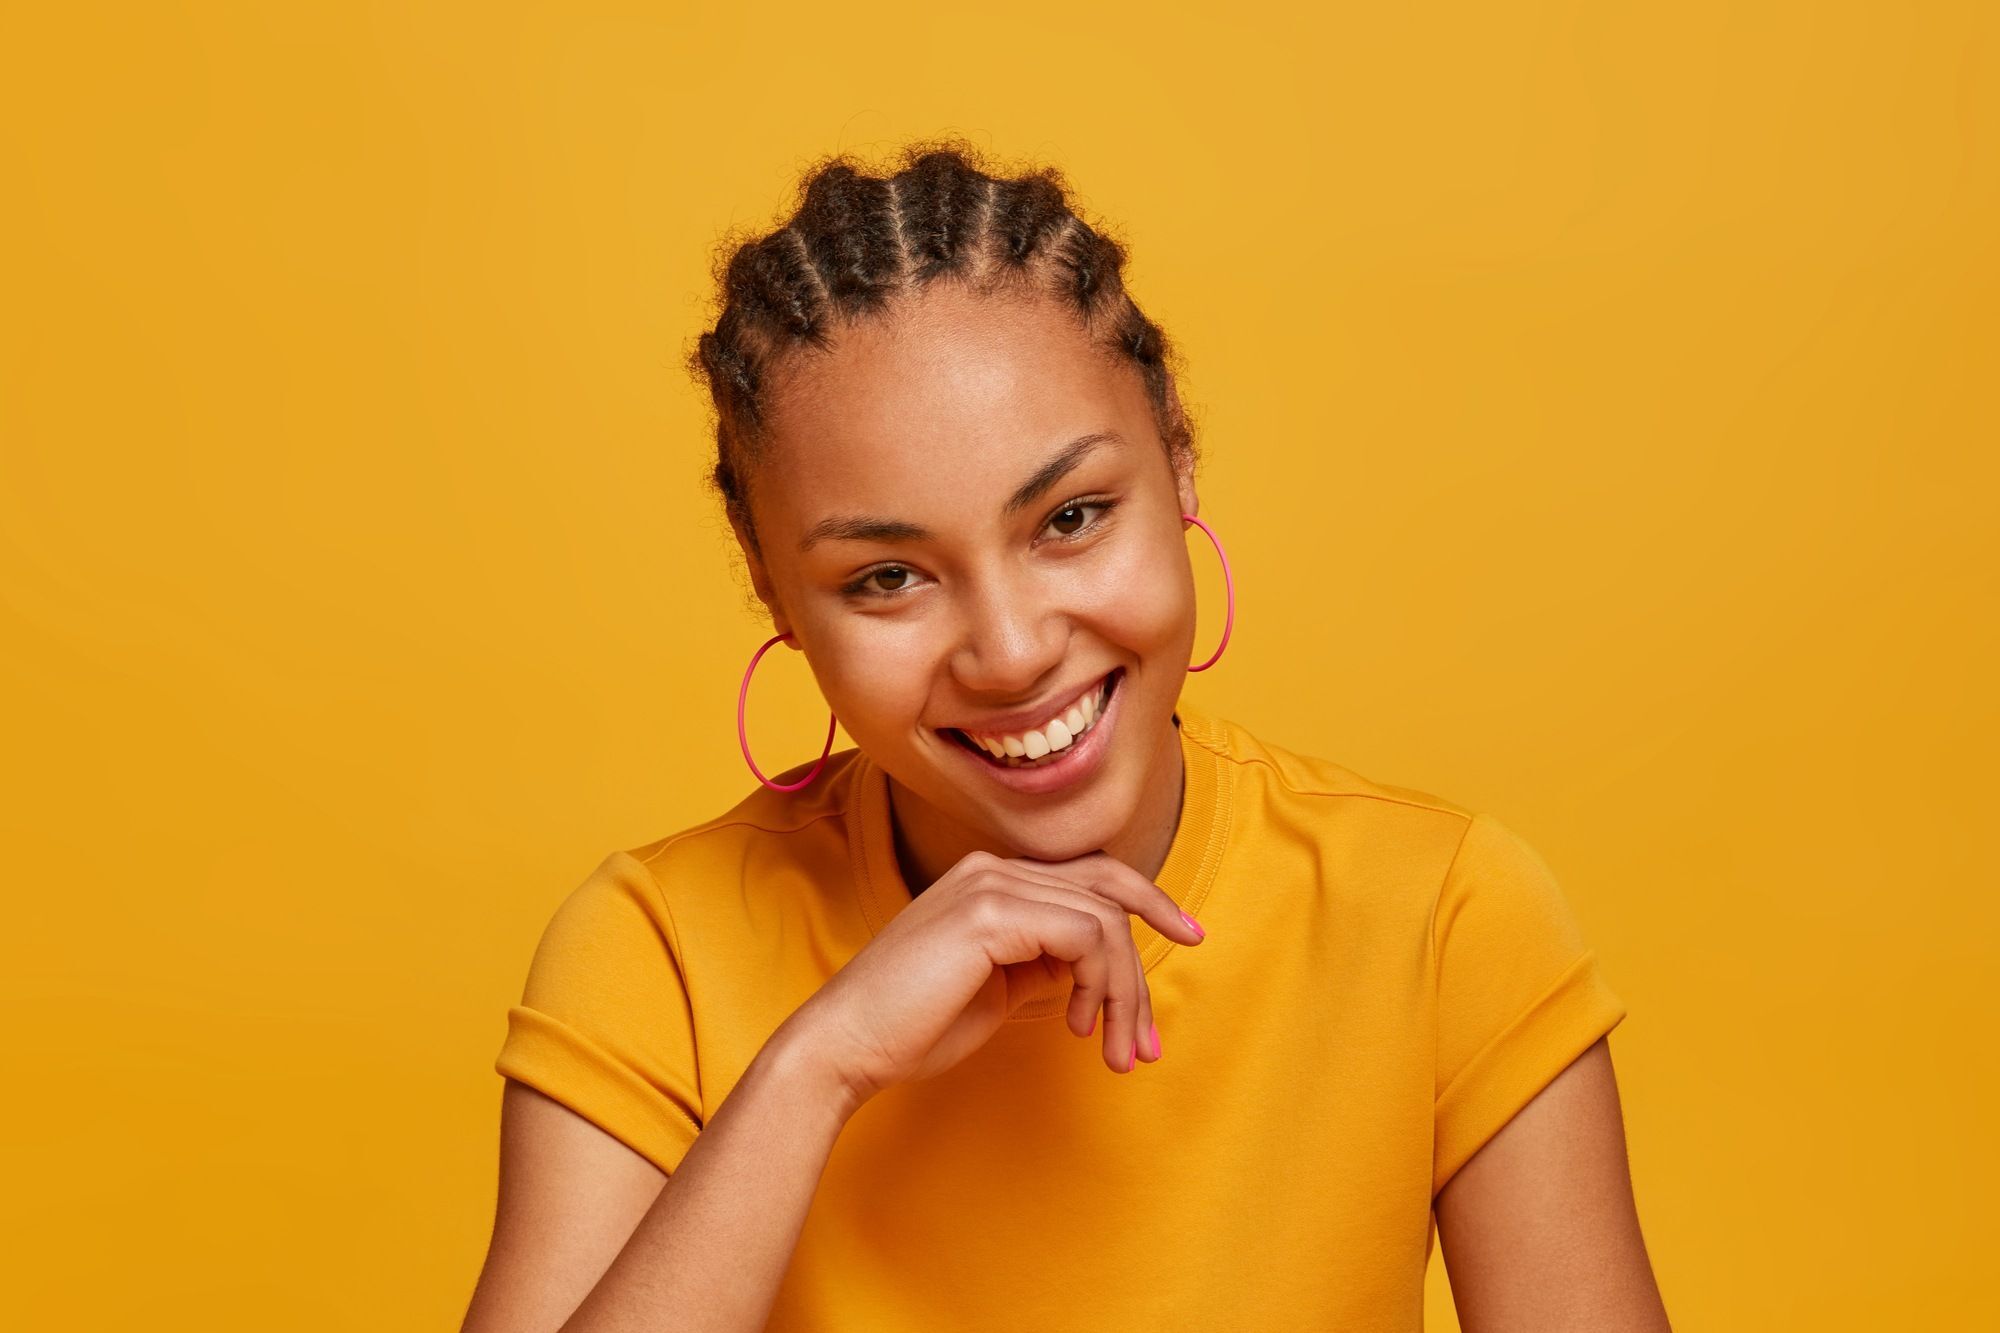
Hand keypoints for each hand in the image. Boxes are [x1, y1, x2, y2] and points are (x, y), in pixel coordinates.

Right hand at [789, 849, 1204, 1104]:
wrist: (845, 1045)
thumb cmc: (912, 1028)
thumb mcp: (996, 987)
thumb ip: (1042, 962)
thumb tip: (1093, 967)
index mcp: (990, 878)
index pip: (1091, 876)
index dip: (1148, 903)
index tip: (1190, 935)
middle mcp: (992, 868)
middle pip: (1108, 894)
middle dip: (1144, 963)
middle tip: (1150, 1037)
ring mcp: (990, 884)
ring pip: (1104, 921)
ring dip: (1125, 992)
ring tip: (1117, 1049)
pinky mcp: (990, 913)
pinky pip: (1084, 935)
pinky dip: (1100, 983)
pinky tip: (1081, 1025)